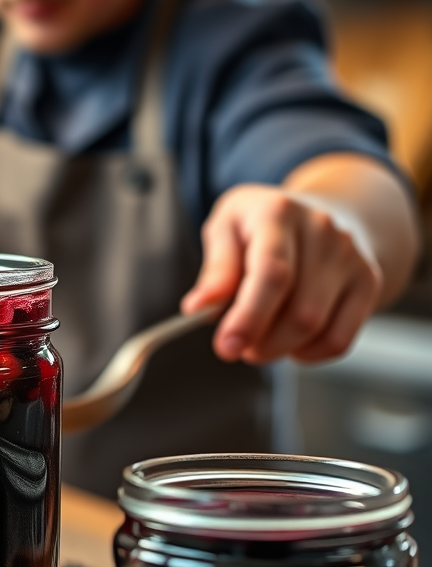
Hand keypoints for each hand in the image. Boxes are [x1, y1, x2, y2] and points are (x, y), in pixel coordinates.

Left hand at [182, 185, 382, 363]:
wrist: (313, 215)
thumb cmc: (257, 226)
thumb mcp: (224, 230)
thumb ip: (215, 269)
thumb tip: (198, 308)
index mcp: (277, 212)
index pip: (272, 274)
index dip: (249, 317)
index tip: (226, 347)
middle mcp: (322, 230)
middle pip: (298, 310)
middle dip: (260, 341)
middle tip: (235, 344)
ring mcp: (350, 256)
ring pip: (317, 328)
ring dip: (279, 348)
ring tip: (257, 338)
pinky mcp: (368, 282)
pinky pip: (340, 340)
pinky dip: (308, 354)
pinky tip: (288, 341)